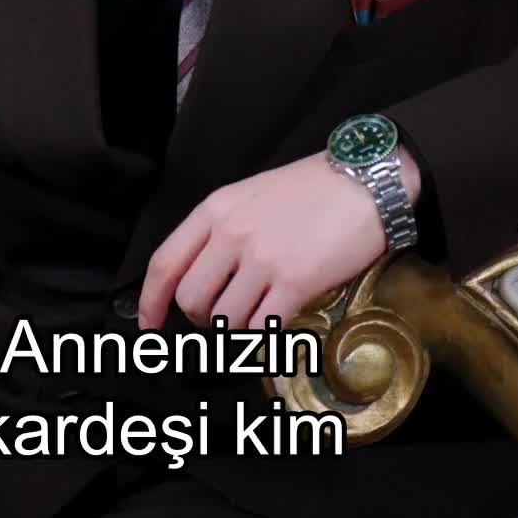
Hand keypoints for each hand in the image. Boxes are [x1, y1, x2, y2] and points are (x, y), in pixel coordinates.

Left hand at [137, 147, 420, 332]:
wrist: (367, 181)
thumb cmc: (314, 187)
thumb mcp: (253, 195)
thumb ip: (224, 230)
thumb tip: (206, 275)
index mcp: (216, 209)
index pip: (164, 262)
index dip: (150, 302)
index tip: (150, 326)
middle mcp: (232, 233)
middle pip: (190, 299)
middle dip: (202, 319)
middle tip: (224, 316)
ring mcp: (262, 259)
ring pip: (224, 319)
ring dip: (235, 329)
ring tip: (256, 316)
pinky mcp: (296, 282)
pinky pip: (261, 327)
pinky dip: (263, 336)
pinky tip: (275, 325)